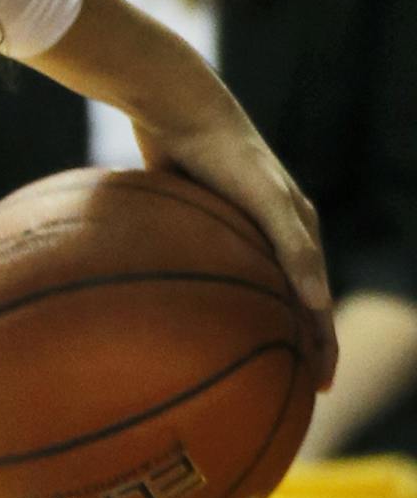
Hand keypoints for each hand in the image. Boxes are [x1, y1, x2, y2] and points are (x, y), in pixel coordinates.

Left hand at [134, 118, 338, 389]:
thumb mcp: (267, 201)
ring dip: (244, 325)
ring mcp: (233, 226)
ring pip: (243, 288)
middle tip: (277, 390)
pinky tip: (175, 323)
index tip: (316, 390)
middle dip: (287, 346)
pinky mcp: (196, 219)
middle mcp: (271, 230)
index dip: (321, 348)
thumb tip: (318, 307)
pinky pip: (201, 268)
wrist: (176, 106)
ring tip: (231, 365)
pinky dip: (201, 297)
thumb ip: (293, 250)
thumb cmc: (226, 154)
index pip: (317, 303)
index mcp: (300, 229)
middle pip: (285, 301)